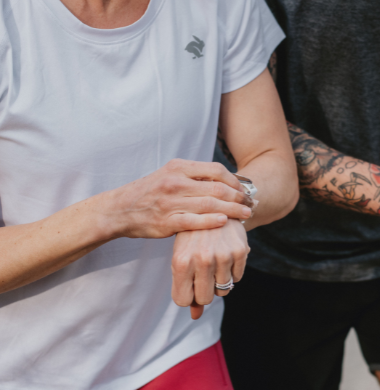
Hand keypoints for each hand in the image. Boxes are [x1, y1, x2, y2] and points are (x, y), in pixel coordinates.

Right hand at [104, 160, 253, 238]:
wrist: (118, 210)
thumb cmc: (149, 192)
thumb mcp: (169, 175)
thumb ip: (193, 176)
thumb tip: (223, 180)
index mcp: (178, 167)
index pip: (216, 170)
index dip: (235, 181)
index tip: (245, 189)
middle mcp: (175, 182)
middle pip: (218, 188)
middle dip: (239, 196)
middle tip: (251, 203)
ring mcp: (171, 202)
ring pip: (210, 204)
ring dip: (233, 210)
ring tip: (246, 214)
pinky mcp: (166, 222)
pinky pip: (194, 221)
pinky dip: (212, 221)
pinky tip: (224, 222)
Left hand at [171, 219, 249, 319]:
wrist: (216, 206)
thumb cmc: (193, 236)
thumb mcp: (182, 257)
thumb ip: (187, 287)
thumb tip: (196, 317)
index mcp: (181, 261)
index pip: (183, 300)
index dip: (187, 295)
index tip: (190, 285)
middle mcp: (202, 259)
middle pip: (204, 298)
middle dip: (204, 292)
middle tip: (203, 276)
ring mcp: (222, 255)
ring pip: (223, 290)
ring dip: (219, 281)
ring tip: (215, 262)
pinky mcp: (239, 251)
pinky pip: (237, 278)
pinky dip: (232, 272)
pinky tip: (226, 256)